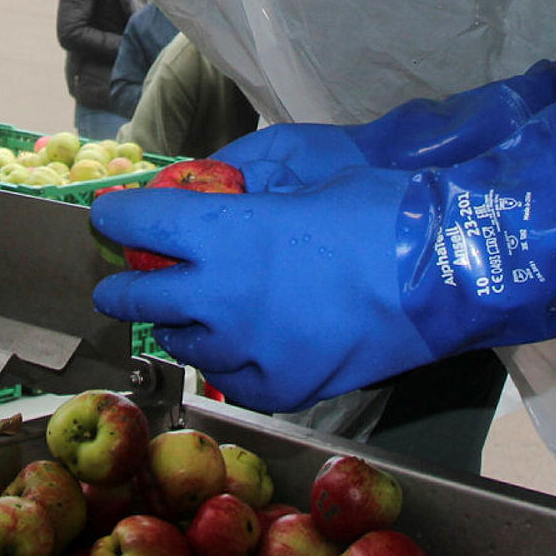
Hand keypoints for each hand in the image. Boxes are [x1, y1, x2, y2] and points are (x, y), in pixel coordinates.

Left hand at [94, 130, 555, 410]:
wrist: (445, 270)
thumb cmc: (379, 207)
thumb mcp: (304, 169)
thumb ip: (243, 182)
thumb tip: (203, 188)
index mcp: (222, 232)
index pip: (140, 222)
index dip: (119, 216)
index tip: (110, 216)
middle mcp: (220, 295)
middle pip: (140, 293)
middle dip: (124, 283)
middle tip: (116, 281)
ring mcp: (249, 348)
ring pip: (184, 340)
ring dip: (181, 322)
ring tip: (189, 313)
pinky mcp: (282, 386)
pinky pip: (231, 377)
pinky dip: (228, 360)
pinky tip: (239, 345)